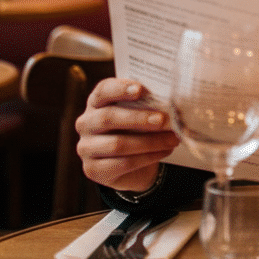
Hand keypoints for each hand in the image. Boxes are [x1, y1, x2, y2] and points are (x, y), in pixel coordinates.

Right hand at [75, 78, 179, 192]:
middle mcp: (85, 123)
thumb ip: (148, 104)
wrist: (133, 164)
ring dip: (150, 141)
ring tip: (172, 139)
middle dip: (139, 118)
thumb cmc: (137, 129)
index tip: (140, 89)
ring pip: (117, 144)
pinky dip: (148, 157)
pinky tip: (165, 151)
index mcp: (96, 102)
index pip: (103, 90)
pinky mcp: (93, 170)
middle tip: (163, 119)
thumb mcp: (140, 113)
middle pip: (108, 118)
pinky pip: (123, 163)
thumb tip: (171, 103)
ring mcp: (86, 148)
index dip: (120, 89)